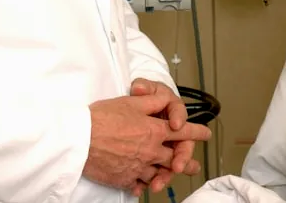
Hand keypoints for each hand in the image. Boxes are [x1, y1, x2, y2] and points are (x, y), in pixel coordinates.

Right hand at [82, 87, 211, 196]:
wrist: (80, 138)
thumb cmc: (103, 117)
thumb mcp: (131, 101)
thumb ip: (153, 101)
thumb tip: (166, 101)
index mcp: (155, 130)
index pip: (183, 131)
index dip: (196, 132)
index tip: (206, 134)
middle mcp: (151, 150)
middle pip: (175, 158)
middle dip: (186, 161)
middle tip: (193, 166)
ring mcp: (139, 167)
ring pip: (158, 174)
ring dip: (165, 176)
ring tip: (170, 178)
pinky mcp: (124, 179)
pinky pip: (138, 185)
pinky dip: (142, 185)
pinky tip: (142, 186)